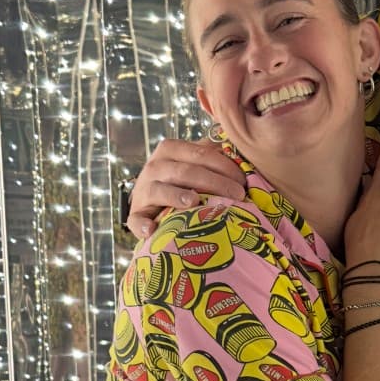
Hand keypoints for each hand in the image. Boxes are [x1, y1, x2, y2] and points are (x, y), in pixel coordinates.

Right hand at [123, 135, 246, 238]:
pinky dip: (142, 225)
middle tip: (238, 195)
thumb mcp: (194, 163)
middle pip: (186, 172)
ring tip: (193, 202)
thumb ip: (212, 156)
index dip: (225, 166)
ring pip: (160, 191)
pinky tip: (152, 230)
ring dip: (176, 196)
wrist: (149, 201)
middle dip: (215, 182)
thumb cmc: (181, 181)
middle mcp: (154, 167)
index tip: (244, 181)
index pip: (200, 154)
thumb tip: (240, 152)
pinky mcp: (136, 214)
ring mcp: (143, 191)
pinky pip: (136, 220)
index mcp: (170, 150)